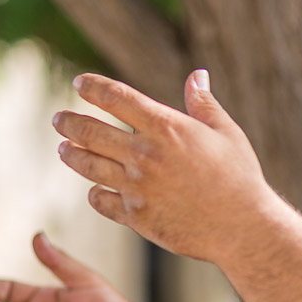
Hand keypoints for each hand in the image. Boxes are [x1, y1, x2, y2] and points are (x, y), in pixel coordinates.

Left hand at [53, 69, 275, 261]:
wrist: (242, 226)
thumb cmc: (239, 176)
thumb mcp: (226, 133)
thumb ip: (204, 103)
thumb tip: (197, 75)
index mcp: (166, 127)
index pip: (116, 97)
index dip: (92, 87)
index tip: (80, 83)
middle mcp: (144, 154)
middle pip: (90, 131)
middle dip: (68, 121)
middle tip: (59, 119)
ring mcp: (136, 186)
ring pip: (88, 165)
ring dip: (71, 154)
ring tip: (63, 149)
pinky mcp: (135, 216)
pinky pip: (101, 200)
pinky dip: (95, 193)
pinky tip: (95, 189)